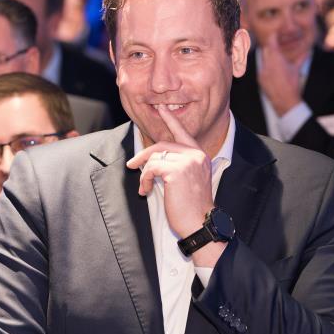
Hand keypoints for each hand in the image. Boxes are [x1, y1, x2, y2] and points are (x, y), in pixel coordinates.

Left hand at [126, 104, 214, 239]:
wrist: (199, 223)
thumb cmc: (192, 208)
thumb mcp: (188, 181)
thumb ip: (177, 165)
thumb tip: (153, 159)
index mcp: (200, 156)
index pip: (183, 133)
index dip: (171, 120)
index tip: (163, 109)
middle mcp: (196, 155)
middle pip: (163, 144)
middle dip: (144, 155)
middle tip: (133, 165)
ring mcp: (187, 161)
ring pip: (155, 157)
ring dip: (144, 173)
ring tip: (145, 187)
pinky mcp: (177, 170)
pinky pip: (151, 167)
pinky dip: (145, 179)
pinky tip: (147, 190)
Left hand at [257, 33, 304, 114]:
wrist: (284, 100)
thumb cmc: (292, 85)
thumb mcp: (297, 70)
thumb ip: (301, 58)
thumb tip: (308, 52)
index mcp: (276, 58)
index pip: (271, 41)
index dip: (273, 36)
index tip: (276, 34)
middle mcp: (267, 63)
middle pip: (266, 49)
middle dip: (271, 46)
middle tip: (276, 45)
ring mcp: (262, 71)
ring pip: (263, 58)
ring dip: (268, 56)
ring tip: (275, 58)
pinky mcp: (260, 78)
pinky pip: (261, 68)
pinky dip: (266, 66)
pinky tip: (273, 70)